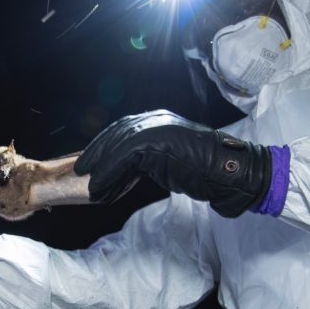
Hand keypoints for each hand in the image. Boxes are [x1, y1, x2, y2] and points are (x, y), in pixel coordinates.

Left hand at [74, 110, 282, 217]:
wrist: (228, 171)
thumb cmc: (205, 170)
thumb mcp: (170, 160)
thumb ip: (150, 159)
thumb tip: (130, 171)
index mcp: (159, 120)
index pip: (123, 130)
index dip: (104, 146)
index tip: (92, 163)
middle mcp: (156, 119)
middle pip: (116, 134)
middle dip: (97, 153)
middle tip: (81, 171)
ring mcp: (157, 128)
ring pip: (117, 146)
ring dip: (101, 168)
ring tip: (90, 186)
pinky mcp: (157, 141)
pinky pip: (124, 157)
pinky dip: (109, 174)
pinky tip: (100, 189)